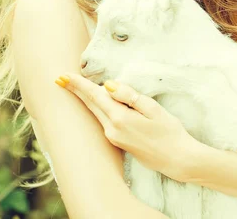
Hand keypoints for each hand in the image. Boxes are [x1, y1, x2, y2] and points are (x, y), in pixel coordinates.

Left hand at [55, 72, 195, 182]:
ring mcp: (114, 137)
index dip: (79, 85)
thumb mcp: (153, 109)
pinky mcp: (119, 142)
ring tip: (74, 85)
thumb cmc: (170, 132)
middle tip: (59, 78)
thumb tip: (109, 85)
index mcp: (120, 118)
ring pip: (96, 112)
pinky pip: (104, 119)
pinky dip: (98, 107)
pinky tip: (97, 100)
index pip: (95, 96)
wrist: (177, 160)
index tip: (63, 75)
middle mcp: (112, 129)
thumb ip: (129, 95)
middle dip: (75, 90)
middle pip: (90, 104)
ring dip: (86, 98)